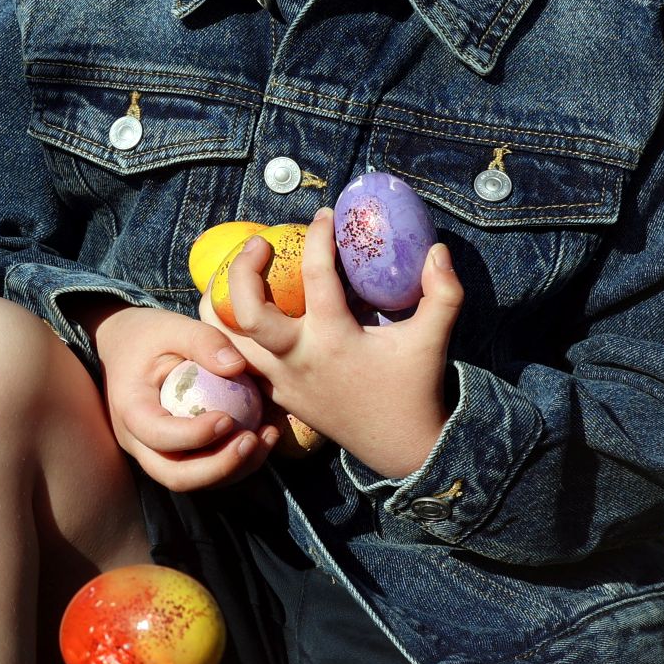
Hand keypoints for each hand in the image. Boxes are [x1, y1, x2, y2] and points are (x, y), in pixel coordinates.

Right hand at [82, 300, 282, 493]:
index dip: (195, 436)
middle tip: (253, 440)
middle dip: (218, 467)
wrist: (123, 346)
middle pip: (175, 475)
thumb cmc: (148, 335)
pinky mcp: (172, 454)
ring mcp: (153, 452)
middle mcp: (136, 440)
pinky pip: (203, 470)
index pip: (158, 435)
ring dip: (233, 469)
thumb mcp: (171, 326)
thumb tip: (237, 367)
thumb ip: (203, 340)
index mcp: (130, 409)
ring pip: (193, 480)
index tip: (229, 418)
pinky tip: (262, 436)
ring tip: (266, 437)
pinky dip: (234, 462)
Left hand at [211, 208, 460, 480]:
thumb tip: (438, 249)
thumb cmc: (415, 387)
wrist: (401, 448)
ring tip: (231, 274)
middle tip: (260, 243)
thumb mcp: (433, 339)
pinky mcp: (276, 396)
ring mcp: (282, 380)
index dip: (319, 238)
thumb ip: (443, 292)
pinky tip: (234, 312)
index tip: (324, 215)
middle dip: (242, 270)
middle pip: (248, 311)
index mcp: (335, 339)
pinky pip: (237, 362)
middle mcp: (300, 359)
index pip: (317, 277)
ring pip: (227, 341)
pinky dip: (227, 336)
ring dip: (220, 303)